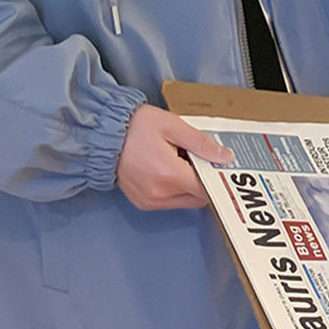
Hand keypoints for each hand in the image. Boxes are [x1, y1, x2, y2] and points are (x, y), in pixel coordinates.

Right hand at [116, 103, 233, 210]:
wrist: (103, 134)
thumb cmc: (136, 126)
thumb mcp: (172, 125)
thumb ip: (200, 143)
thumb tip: (224, 157)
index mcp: (169, 175)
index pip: (206, 188)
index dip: (215, 177)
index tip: (218, 165)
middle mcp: (160, 194)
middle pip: (197, 197)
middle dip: (200, 179)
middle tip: (194, 156)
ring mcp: (149, 201)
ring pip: (184, 200)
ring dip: (187, 184)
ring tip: (176, 159)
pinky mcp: (142, 203)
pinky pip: (168, 201)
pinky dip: (173, 188)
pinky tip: (164, 167)